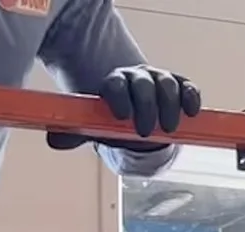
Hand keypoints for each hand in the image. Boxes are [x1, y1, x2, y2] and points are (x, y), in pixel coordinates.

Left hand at [47, 67, 200, 152]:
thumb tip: (52, 140)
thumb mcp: (94, 129)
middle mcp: (137, 77)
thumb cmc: (114, 123)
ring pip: (167, 83)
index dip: (119, 97)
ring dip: (169, 106)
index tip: (121, 116)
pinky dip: (191, 97)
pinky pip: (187, 87)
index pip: (115, 84)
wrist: (138, 118)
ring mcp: (159, 80)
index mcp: (114, 84)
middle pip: (143, 83)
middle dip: (146, 106)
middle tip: (145, 131)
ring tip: (168, 129)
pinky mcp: (180, 86)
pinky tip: (191, 113)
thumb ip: (75, 135)